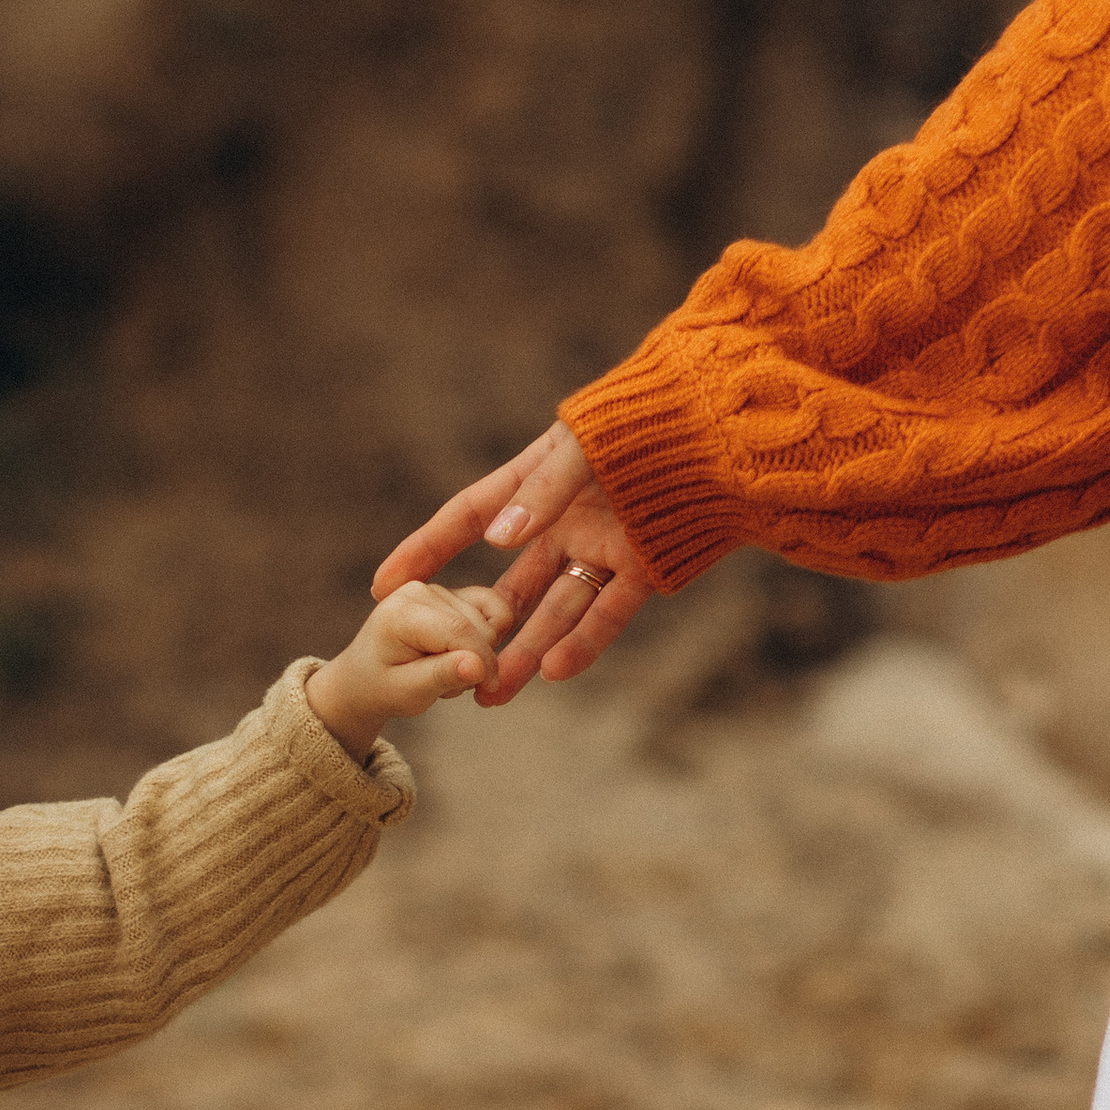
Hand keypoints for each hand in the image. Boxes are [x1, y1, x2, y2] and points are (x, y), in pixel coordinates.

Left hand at [305, 581, 509, 748]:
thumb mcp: (407, 692)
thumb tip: (478, 667)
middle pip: (479, 627)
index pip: (459, 631)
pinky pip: (494, 608)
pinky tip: (468, 655)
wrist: (366, 676)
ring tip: (444, 672)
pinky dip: (491, 635)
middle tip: (445, 685)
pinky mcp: (453, 594)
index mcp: (401, 611)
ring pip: (489, 623)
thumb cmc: (383, 687)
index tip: (488, 691)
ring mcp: (438, 590)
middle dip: (476, 663)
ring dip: (477, 656)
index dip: (483, 663)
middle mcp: (420, 591)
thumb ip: (441, 677)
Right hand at [372, 420, 642, 701]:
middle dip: (477, 631)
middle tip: (445, 673)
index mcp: (535, 480)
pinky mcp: (643, 569)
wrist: (724, 421)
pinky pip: (607, 613)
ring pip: (554, 610)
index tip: (385, 586)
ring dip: (526, 653)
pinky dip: (584, 643)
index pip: (467, 518)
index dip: (426, 550)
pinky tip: (556, 672)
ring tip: (494, 694)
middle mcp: (561, 520)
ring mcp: (600, 547)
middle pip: (508, 584)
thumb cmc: (645, 415)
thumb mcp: (583, 445)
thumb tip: (497, 538)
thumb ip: (541, 490)